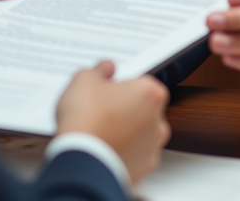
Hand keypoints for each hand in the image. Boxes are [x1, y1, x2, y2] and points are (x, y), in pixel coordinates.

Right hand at [55, 61, 170, 185]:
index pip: (142, 83)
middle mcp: (158, 121)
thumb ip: (100, 70)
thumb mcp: (84, 80)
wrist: (81, 160)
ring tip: (99, 133)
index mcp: (150, 93)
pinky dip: (122, 153)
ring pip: (140, 135)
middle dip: (126, 109)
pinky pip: (134, 156)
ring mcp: (152, 148)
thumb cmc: (85, 119)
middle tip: (100, 111)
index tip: (107, 90)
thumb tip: (107, 68)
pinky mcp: (143, 169)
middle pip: (144, 109)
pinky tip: (103, 150)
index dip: (122, 86)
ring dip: (125, 133)